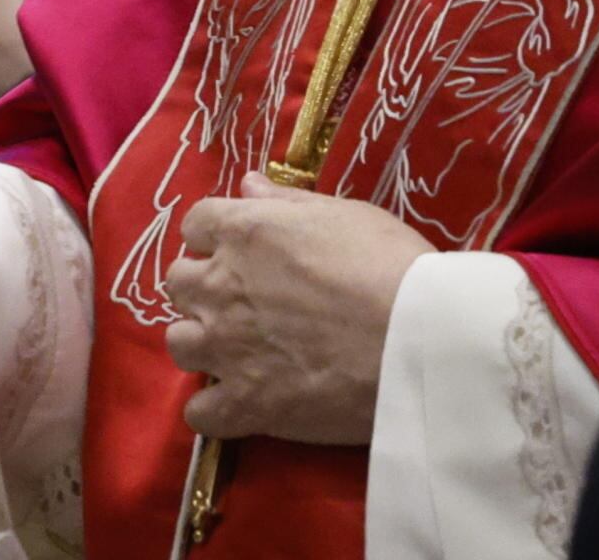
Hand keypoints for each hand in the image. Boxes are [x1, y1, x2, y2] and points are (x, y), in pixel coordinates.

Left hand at [164, 172, 434, 444]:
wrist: (420, 341)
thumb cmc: (391, 266)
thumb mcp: (345, 215)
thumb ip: (287, 201)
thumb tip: (248, 184)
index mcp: (243, 233)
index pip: (196, 225)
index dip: (215, 238)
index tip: (238, 252)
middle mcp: (221, 286)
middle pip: (178, 283)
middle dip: (204, 289)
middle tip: (242, 303)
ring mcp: (227, 347)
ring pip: (179, 343)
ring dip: (203, 345)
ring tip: (238, 353)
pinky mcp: (246, 403)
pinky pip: (200, 413)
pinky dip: (215, 410)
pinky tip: (241, 405)